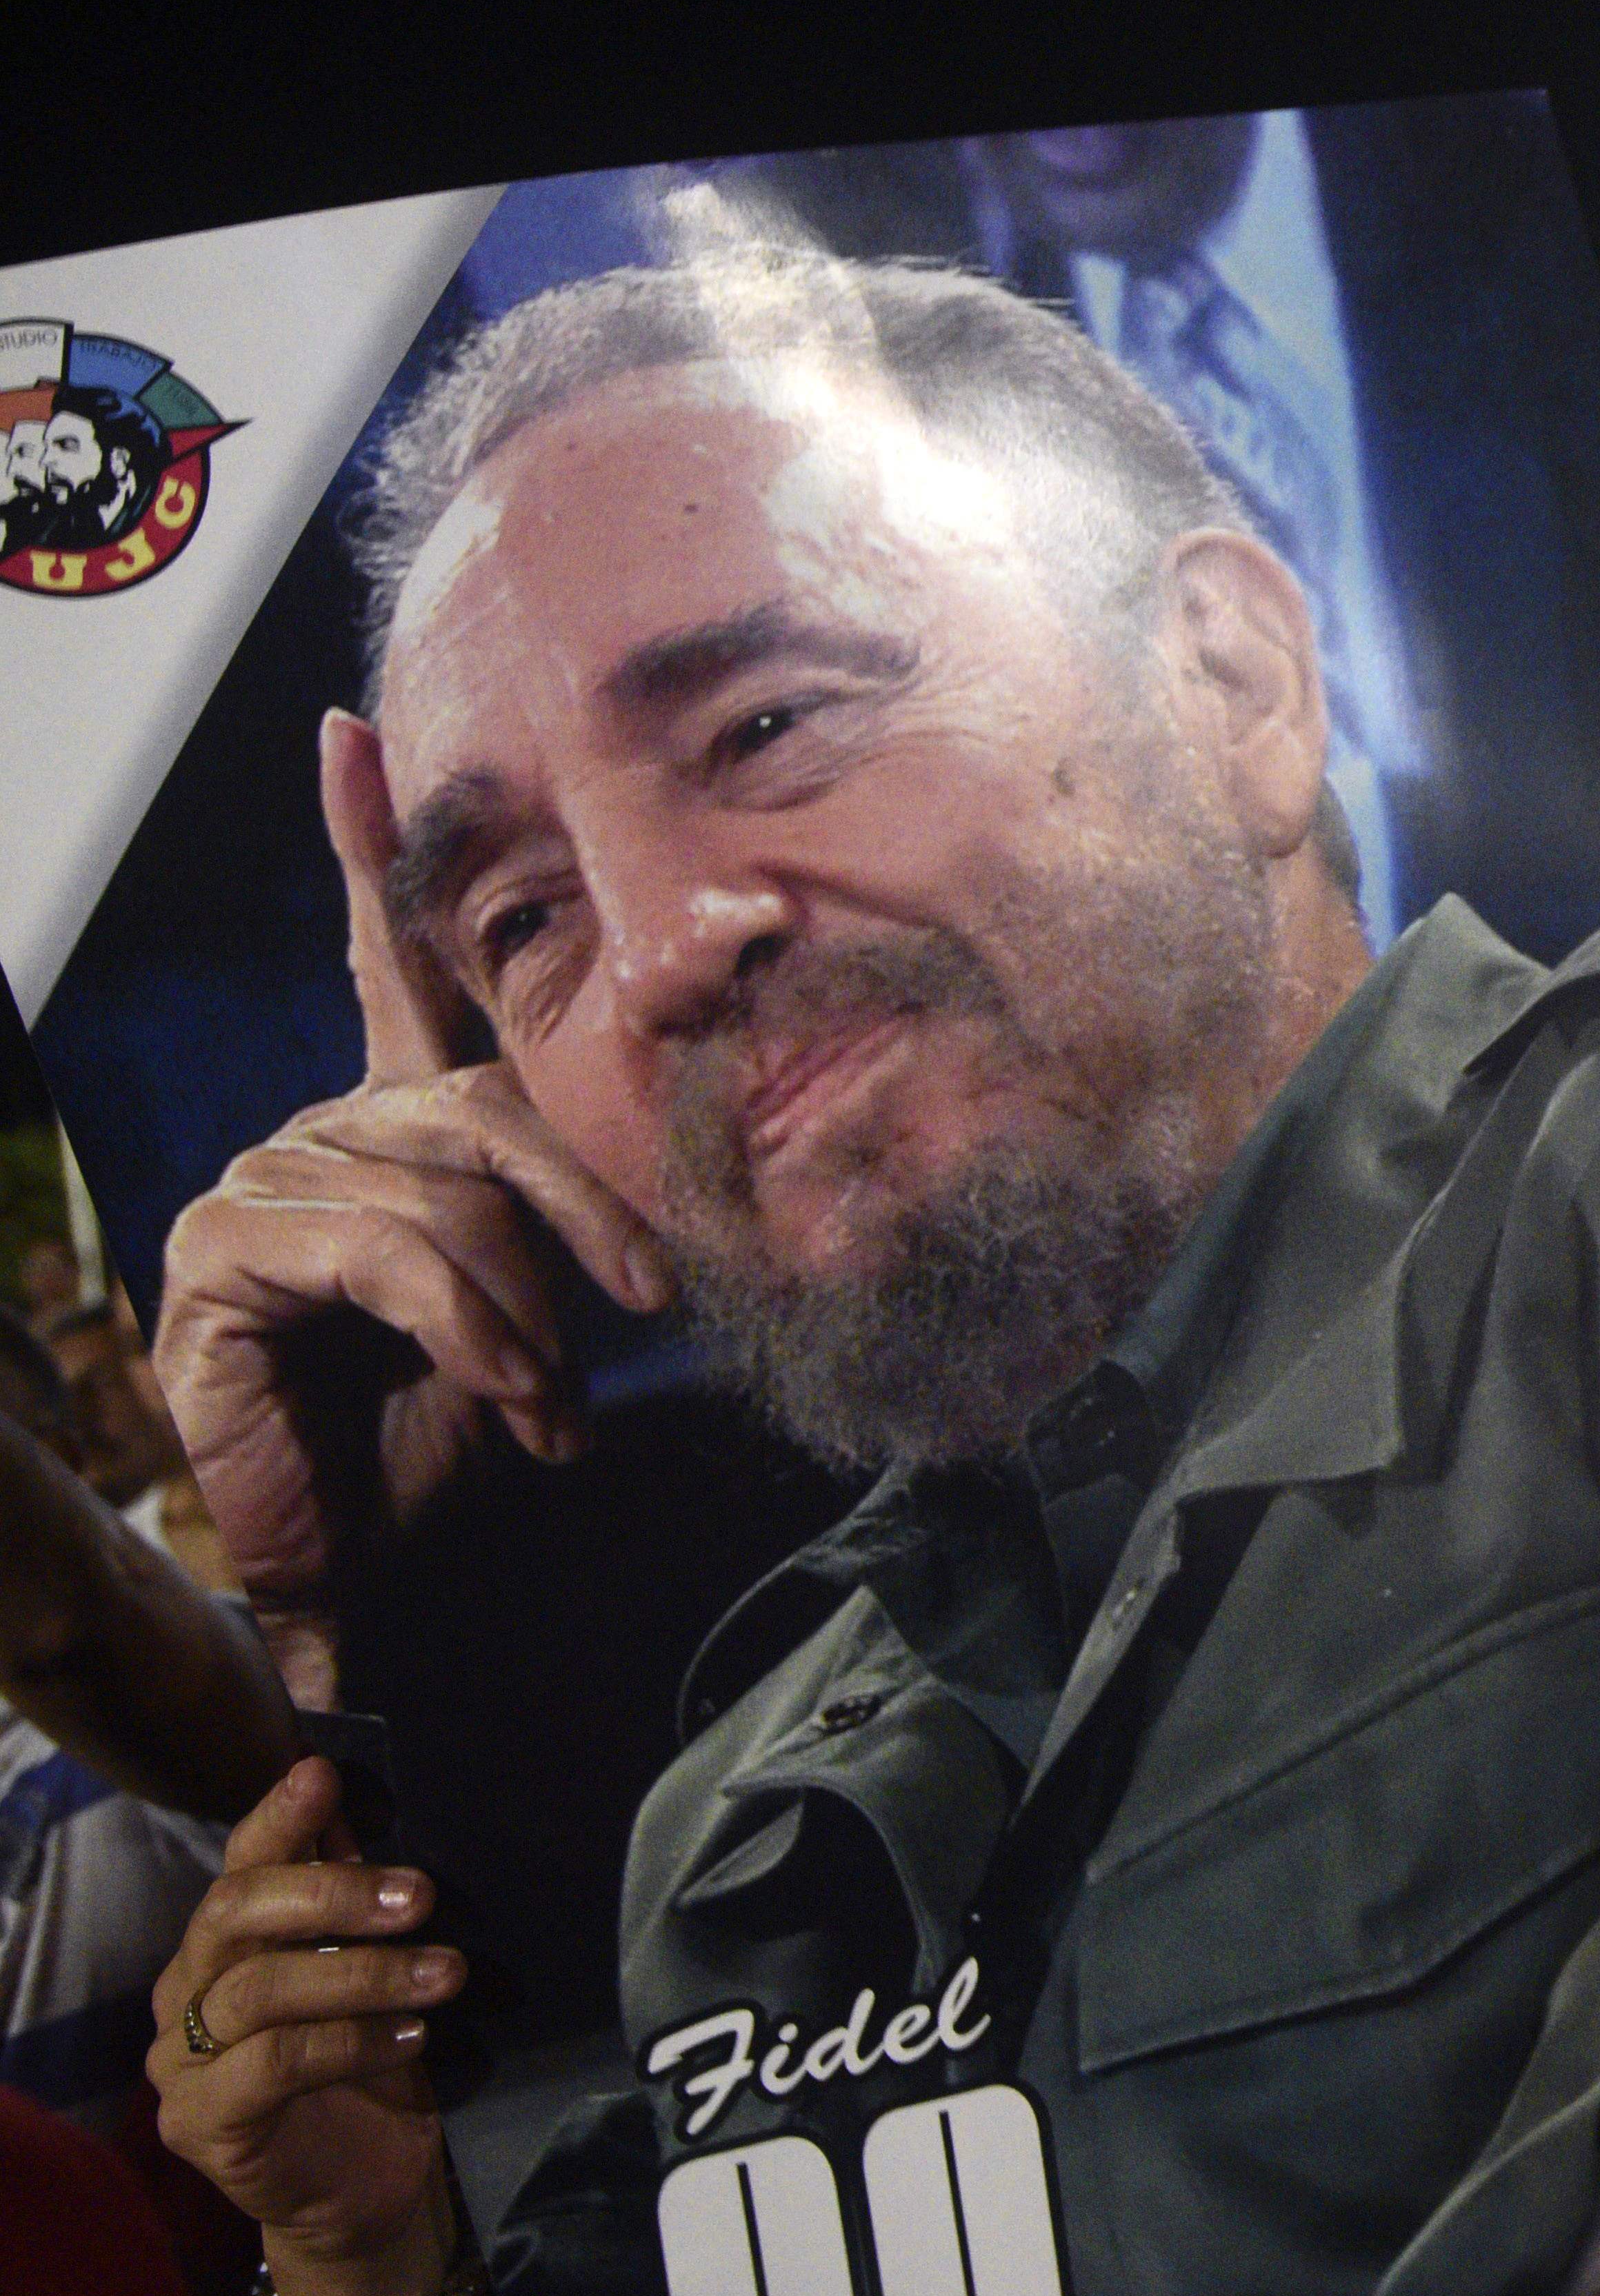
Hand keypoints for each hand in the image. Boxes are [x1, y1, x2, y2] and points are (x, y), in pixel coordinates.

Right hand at [148, 716, 668, 1690]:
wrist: (386, 1559)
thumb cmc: (468, 1427)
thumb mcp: (554, 1292)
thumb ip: (582, 1199)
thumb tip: (680, 1112)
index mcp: (394, 1122)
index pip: (388, 966)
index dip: (370, 855)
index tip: (353, 736)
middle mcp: (319, 1131)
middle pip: (486, 1102)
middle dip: (586, 1198)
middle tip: (654, 1299)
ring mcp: (258, 1187)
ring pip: (448, 1191)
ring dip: (528, 1309)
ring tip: (553, 1401)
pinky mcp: (223, 1256)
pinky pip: (388, 1252)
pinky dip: (471, 1329)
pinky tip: (504, 1400)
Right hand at [150, 1760, 463, 2295]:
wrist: (366, 2189)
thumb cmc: (374, 2067)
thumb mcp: (375, 1973)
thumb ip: (354, 1903)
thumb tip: (356, 1812)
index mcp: (223, 1946)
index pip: (239, 1867)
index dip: (278, 1819)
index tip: (323, 1776)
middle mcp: (185, 1993)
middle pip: (234, 1914)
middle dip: (330, 1893)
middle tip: (419, 1895)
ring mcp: (180, 2062)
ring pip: (260, 1990)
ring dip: (364, 1975)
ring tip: (445, 1975)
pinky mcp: (200, 2123)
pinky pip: (272, 2064)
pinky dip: (349, 2041)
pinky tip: (411, 2036)